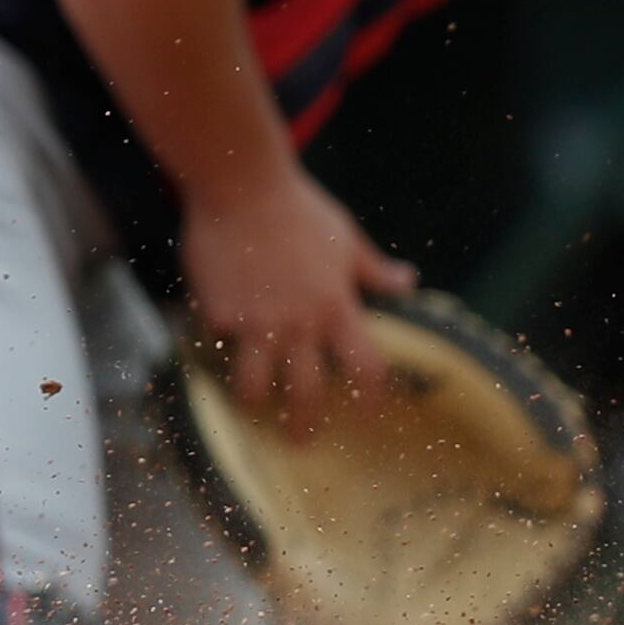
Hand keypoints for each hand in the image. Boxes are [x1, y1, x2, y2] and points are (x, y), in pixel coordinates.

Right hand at [184, 166, 415, 427]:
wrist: (240, 184)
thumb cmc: (297, 207)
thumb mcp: (344, 237)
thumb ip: (373, 269)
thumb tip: (408, 282)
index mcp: (337, 306)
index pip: (366, 368)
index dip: (371, 400)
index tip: (369, 417)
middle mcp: (300, 323)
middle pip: (308, 394)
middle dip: (305, 425)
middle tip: (301, 441)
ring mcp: (257, 322)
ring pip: (255, 386)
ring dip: (255, 402)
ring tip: (252, 407)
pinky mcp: (219, 314)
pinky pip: (219, 350)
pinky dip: (218, 356)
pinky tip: (215, 358)